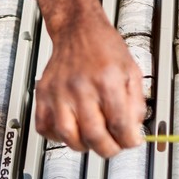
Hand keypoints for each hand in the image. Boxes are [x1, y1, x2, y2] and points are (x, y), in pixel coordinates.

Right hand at [33, 0, 145, 157]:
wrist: (78, 30)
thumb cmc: (104, 48)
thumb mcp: (131, 72)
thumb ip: (136, 104)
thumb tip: (133, 131)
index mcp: (106, 80)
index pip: (120, 124)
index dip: (129, 140)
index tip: (132, 141)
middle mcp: (80, 87)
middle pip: (94, 135)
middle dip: (109, 149)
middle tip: (114, 145)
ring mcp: (58, 91)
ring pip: (67, 136)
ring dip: (83, 145)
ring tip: (92, 138)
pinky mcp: (43, 93)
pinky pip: (44, 127)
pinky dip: (57, 136)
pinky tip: (71, 129)